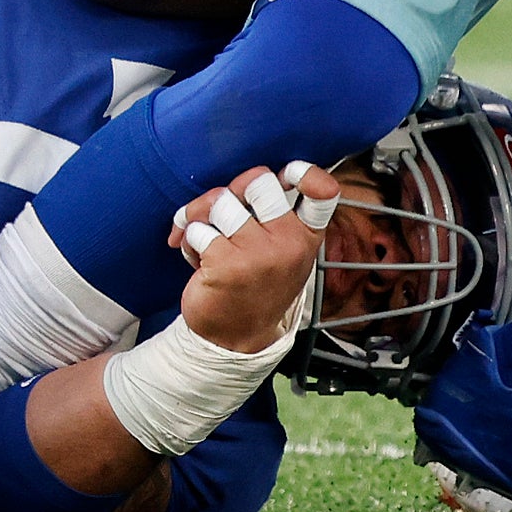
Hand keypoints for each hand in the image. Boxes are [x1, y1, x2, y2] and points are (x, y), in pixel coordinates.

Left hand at [170, 163, 339, 353]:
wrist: (233, 339)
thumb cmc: (252, 284)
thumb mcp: (277, 250)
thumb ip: (267, 213)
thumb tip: (230, 186)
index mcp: (306, 237)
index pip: (322, 194)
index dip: (306, 172)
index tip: (287, 174)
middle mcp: (289, 243)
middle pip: (258, 180)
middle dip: (233, 190)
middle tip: (226, 213)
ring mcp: (258, 254)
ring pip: (221, 202)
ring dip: (203, 219)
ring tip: (207, 241)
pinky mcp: (226, 264)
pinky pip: (197, 229)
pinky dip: (189, 240)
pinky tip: (197, 260)